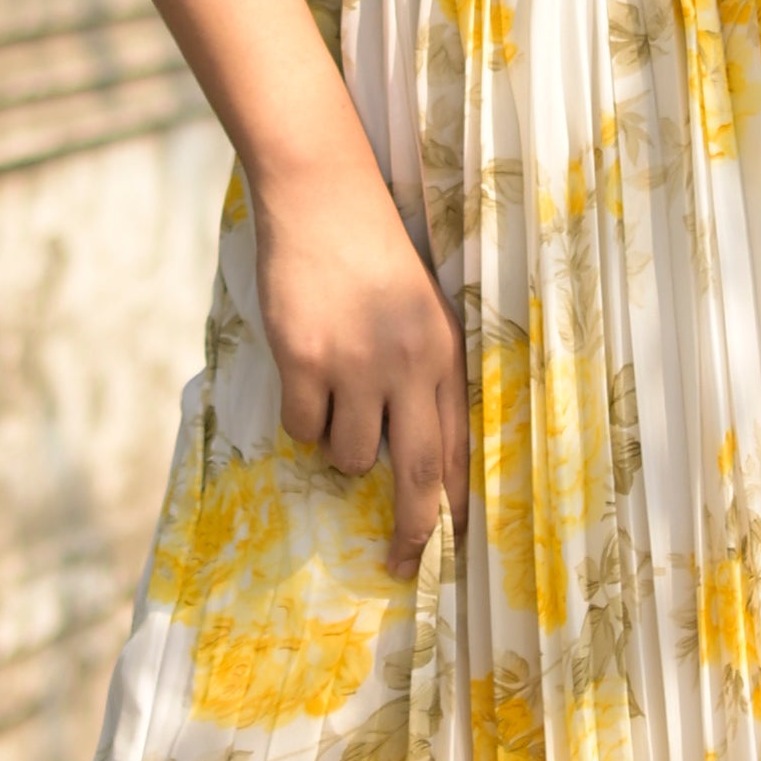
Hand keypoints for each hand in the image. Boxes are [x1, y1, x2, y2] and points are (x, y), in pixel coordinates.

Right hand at [247, 148, 468, 576]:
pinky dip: (302, 420)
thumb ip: (423, 374)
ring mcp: (356, 365)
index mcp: (444, 354)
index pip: (459, 449)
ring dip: (339, 447)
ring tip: (333, 396)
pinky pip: (303, 430)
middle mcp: (408, 366)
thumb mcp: (420, 311)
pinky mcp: (305, 360)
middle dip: (411, 531)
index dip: (453, 506)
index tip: (449, 549)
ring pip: (351, 456)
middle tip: (399, 565)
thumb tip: (415, 455)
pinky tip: (304, 375)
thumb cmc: (370, 252)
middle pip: (418, 474)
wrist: (322, 195)